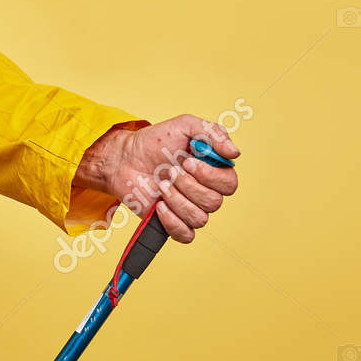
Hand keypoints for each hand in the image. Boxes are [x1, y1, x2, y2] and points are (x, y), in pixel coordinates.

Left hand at [81, 115, 239, 242]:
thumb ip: (213, 133)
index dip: (210, 175)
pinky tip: (159, 206)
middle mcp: (205, 193)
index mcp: (213, 172)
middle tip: (170, 171)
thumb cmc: (155, 142)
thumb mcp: (185, 126)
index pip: (229, 184)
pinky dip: (172, 221)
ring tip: (162, 184)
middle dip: (188, 185)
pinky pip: (186, 235)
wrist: (125, 158)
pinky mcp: (173, 223)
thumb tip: (235, 152)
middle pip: (214, 202)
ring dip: (177, 199)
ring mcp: (190, 209)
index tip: (188, 161)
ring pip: (199, 218)